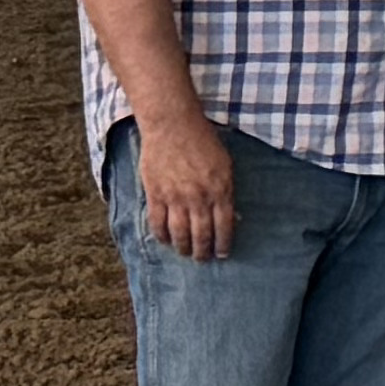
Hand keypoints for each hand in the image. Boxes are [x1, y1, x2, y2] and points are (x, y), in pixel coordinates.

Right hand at [131, 98, 238, 261]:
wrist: (173, 125)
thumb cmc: (203, 141)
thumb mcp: (225, 164)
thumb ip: (225, 190)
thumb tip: (229, 214)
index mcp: (220, 190)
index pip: (224, 226)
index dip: (224, 244)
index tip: (223, 254)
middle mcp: (199, 198)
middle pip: (202, 234)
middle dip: (204, 251)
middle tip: (203, 259)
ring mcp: (175, 197)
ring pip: (179, 233)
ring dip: (183, 248)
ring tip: (186, 254)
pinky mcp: (155, 194)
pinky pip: (157, 223)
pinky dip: (162, 236)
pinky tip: (166, 241)